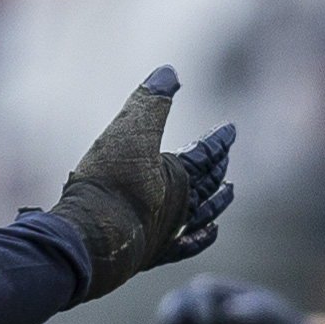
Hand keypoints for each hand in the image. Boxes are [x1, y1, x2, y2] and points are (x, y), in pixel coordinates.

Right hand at [47, 66, 234, 300]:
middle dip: (218, 166)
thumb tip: (170, 71)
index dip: (218, 139)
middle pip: (207, 181)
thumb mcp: (127, 131)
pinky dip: (204, 237)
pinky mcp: (155, 253)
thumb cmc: (109, 182)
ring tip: (230, 192)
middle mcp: (181, 203)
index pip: (205, 152)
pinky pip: (189, 244)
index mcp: (177, 174)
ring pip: (204, 213)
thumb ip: (149, 101)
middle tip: (225, 157)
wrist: (94, 234)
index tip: (230, 129)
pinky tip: (212, 232)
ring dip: (218, 200)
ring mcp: (170, 230)